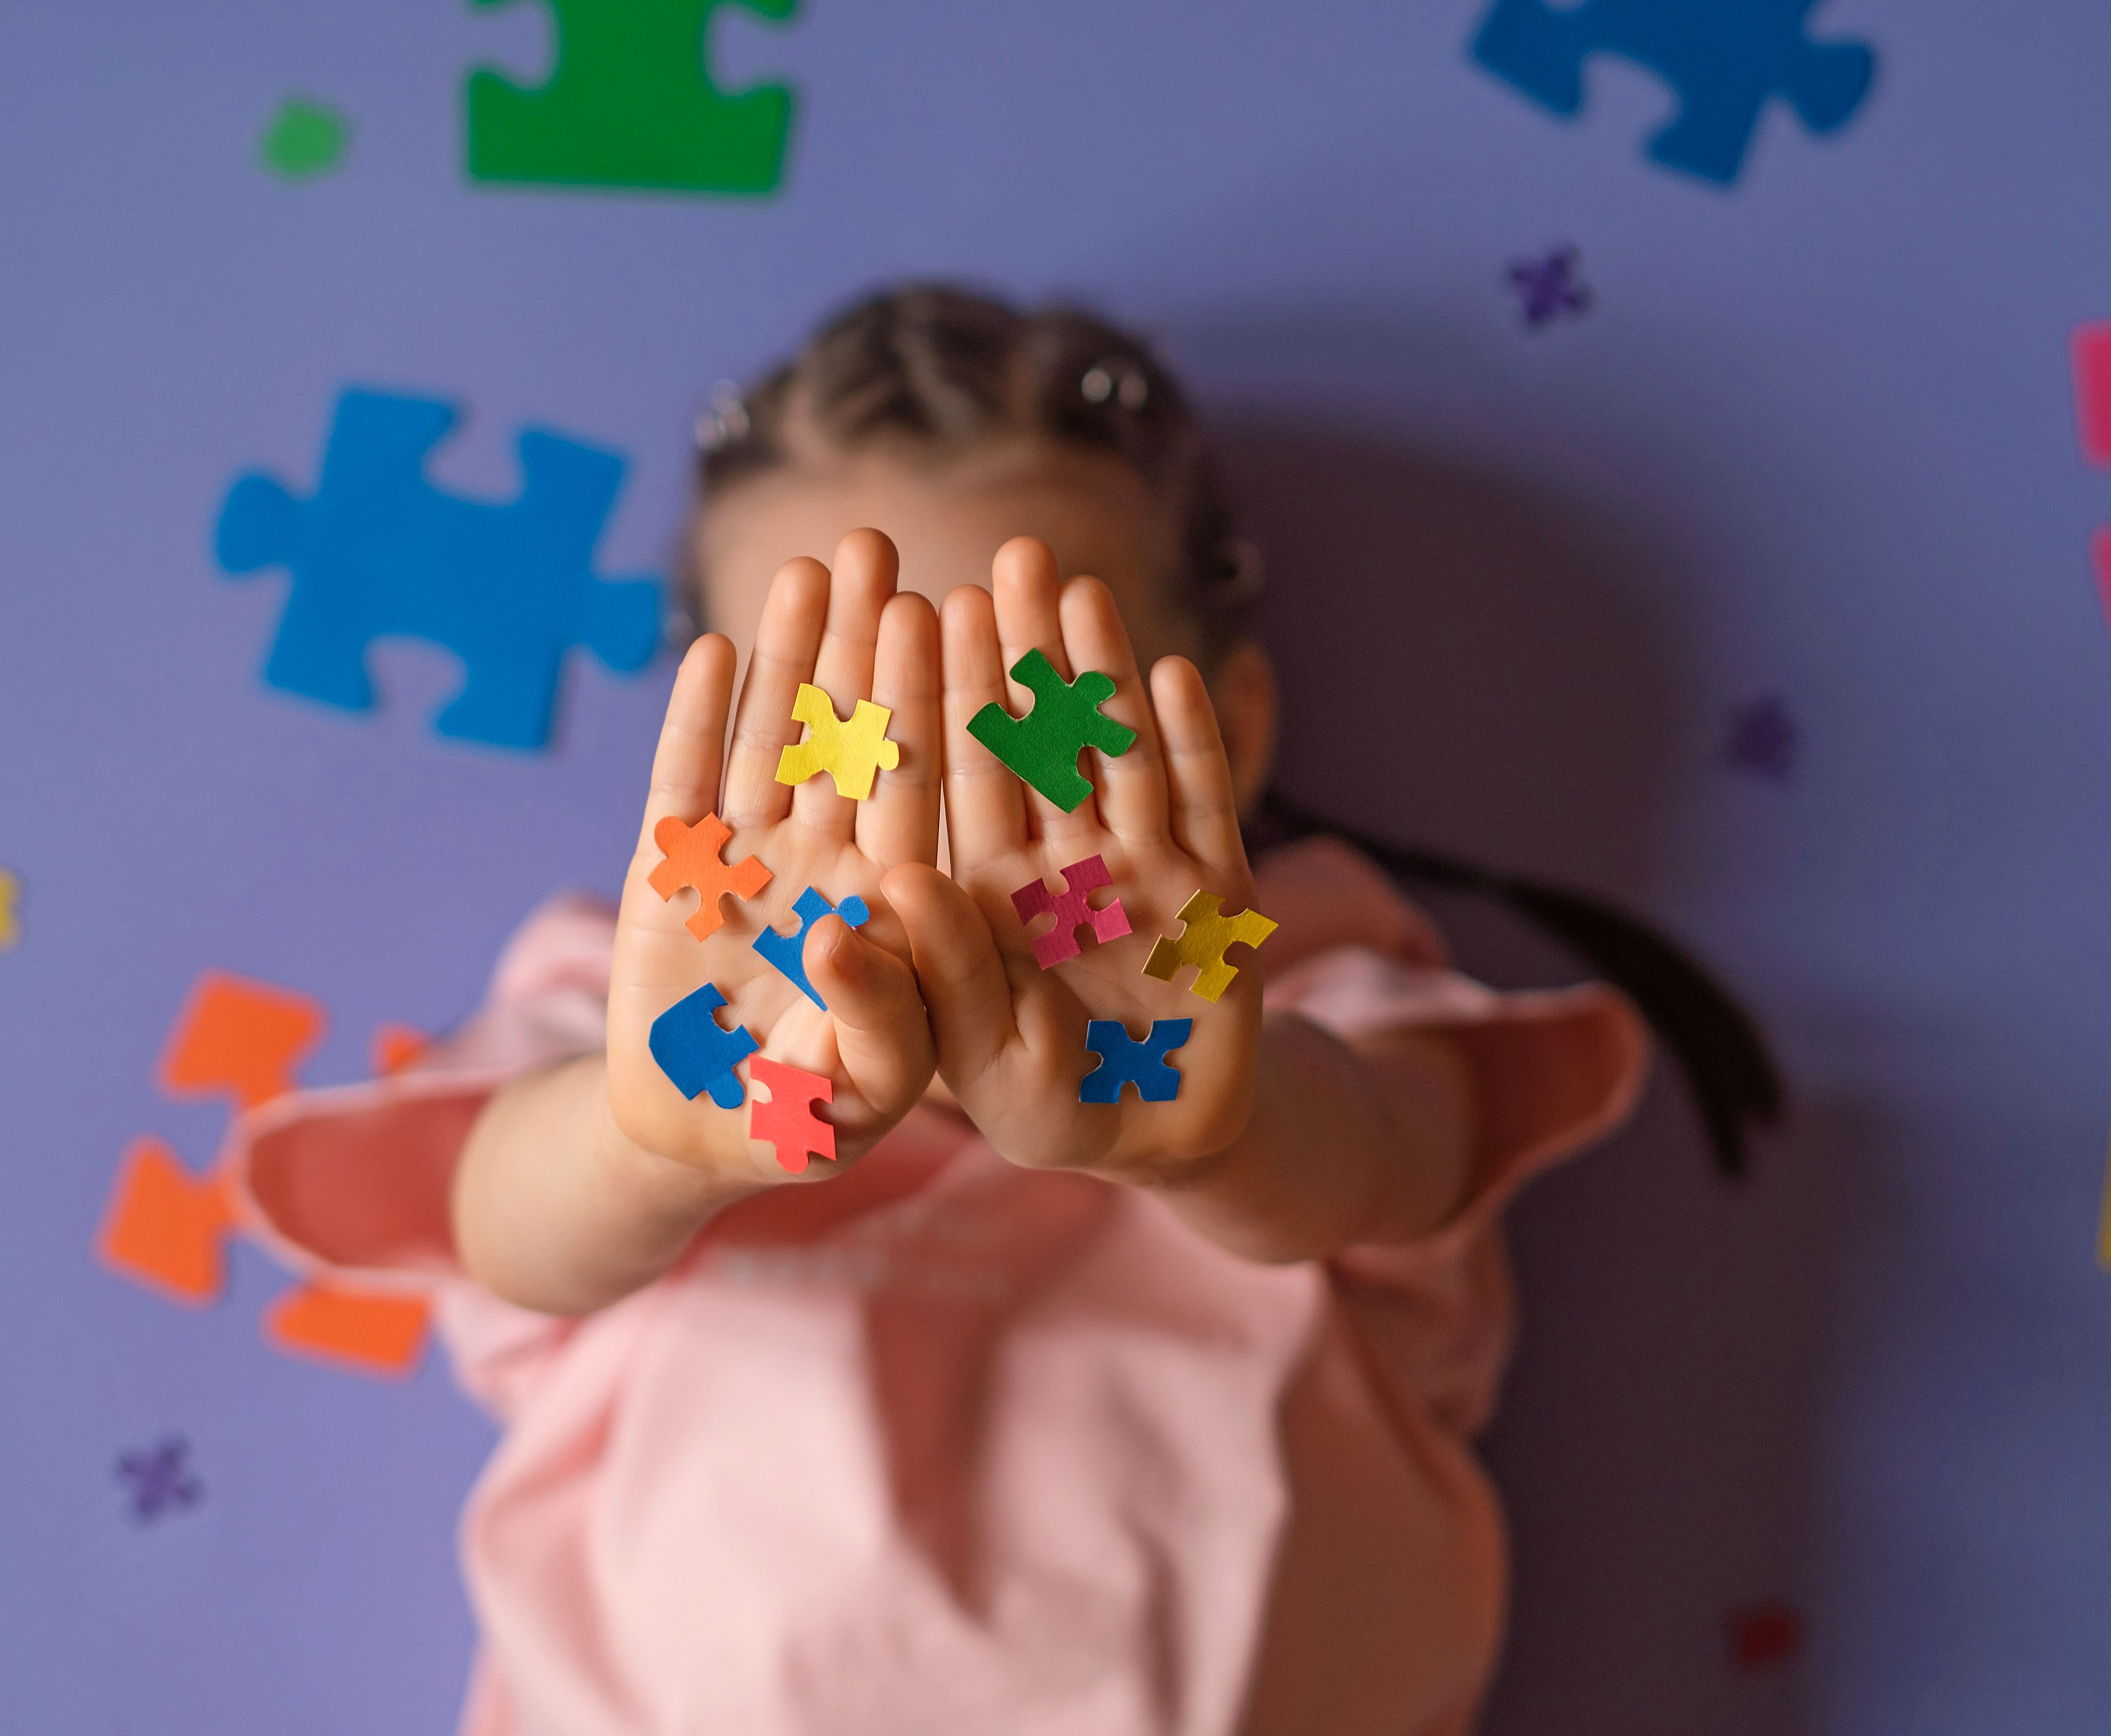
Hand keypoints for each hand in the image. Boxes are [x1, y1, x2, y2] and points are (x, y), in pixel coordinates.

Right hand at [604, 530, 943, 1185]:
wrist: (703, 1136)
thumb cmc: (806, 1117)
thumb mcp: (863, 1092)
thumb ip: (882, 1020)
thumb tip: (855, 926)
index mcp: (887, 900)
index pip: (918, 785)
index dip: (933, 701)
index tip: (953, 619)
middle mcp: (823, 860)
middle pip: (851, 733)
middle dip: (866, 640)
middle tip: (883, 542)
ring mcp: (744, 856)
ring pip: (775, 736)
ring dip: (791, 653)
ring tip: (811, 563)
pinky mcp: (666, 869)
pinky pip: (685, 781)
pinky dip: (695, 720)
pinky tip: (714, 648)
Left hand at [887, 537, 1262, 1183]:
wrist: (1154, 1141)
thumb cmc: (1040, 1107)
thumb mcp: (970, 1063)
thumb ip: (932, 978)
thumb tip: (895, 887)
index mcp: (977, 893)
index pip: (953, 779)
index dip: (942, 695)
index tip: (922, 609)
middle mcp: (1054, 865)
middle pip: (1032, 740)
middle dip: (1020, 649)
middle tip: (1007, 551)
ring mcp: (1137, 869)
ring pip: (1112, 752)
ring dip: (1100, 671)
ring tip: (1080, 587)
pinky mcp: (1215, 891)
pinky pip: (1199, 803)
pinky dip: (1190, 744)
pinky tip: (1174, 672)